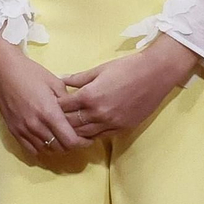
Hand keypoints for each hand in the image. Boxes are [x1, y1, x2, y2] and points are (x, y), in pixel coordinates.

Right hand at [0, 38, 85, 154]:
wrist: (3, 69)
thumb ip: (68, 102)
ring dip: (56, 146)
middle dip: (71, 144)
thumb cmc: (30, 73)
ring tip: (60, 137)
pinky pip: (31, 149)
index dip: (82, 142)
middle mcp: (36, 125)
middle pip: (60, 148)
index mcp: (49, 113)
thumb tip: (78, 115)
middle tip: (75, 136)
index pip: (71, 141)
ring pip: (46, 150)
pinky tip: (45, 139)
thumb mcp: (55, 83)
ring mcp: (23, 129)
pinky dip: (41, 148)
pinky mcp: (13, 130)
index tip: (87, 138)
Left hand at [58, 36, 201, 139]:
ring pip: (85, 134)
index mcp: (90, 96)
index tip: (49, 105)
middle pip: (71, 124)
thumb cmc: (126, 67)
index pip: (64, 107)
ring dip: (75, 131)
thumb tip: (61, 80)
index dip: (55, 106)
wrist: (155, 74)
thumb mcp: (99, 69)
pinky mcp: (123, 129)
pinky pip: (101, 136)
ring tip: (67, 128)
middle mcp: (98, 113)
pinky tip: (86, 131)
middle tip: (54, 120)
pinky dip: (91, 134)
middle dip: (61, 121)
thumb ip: (78, 78)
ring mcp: (111, 123)